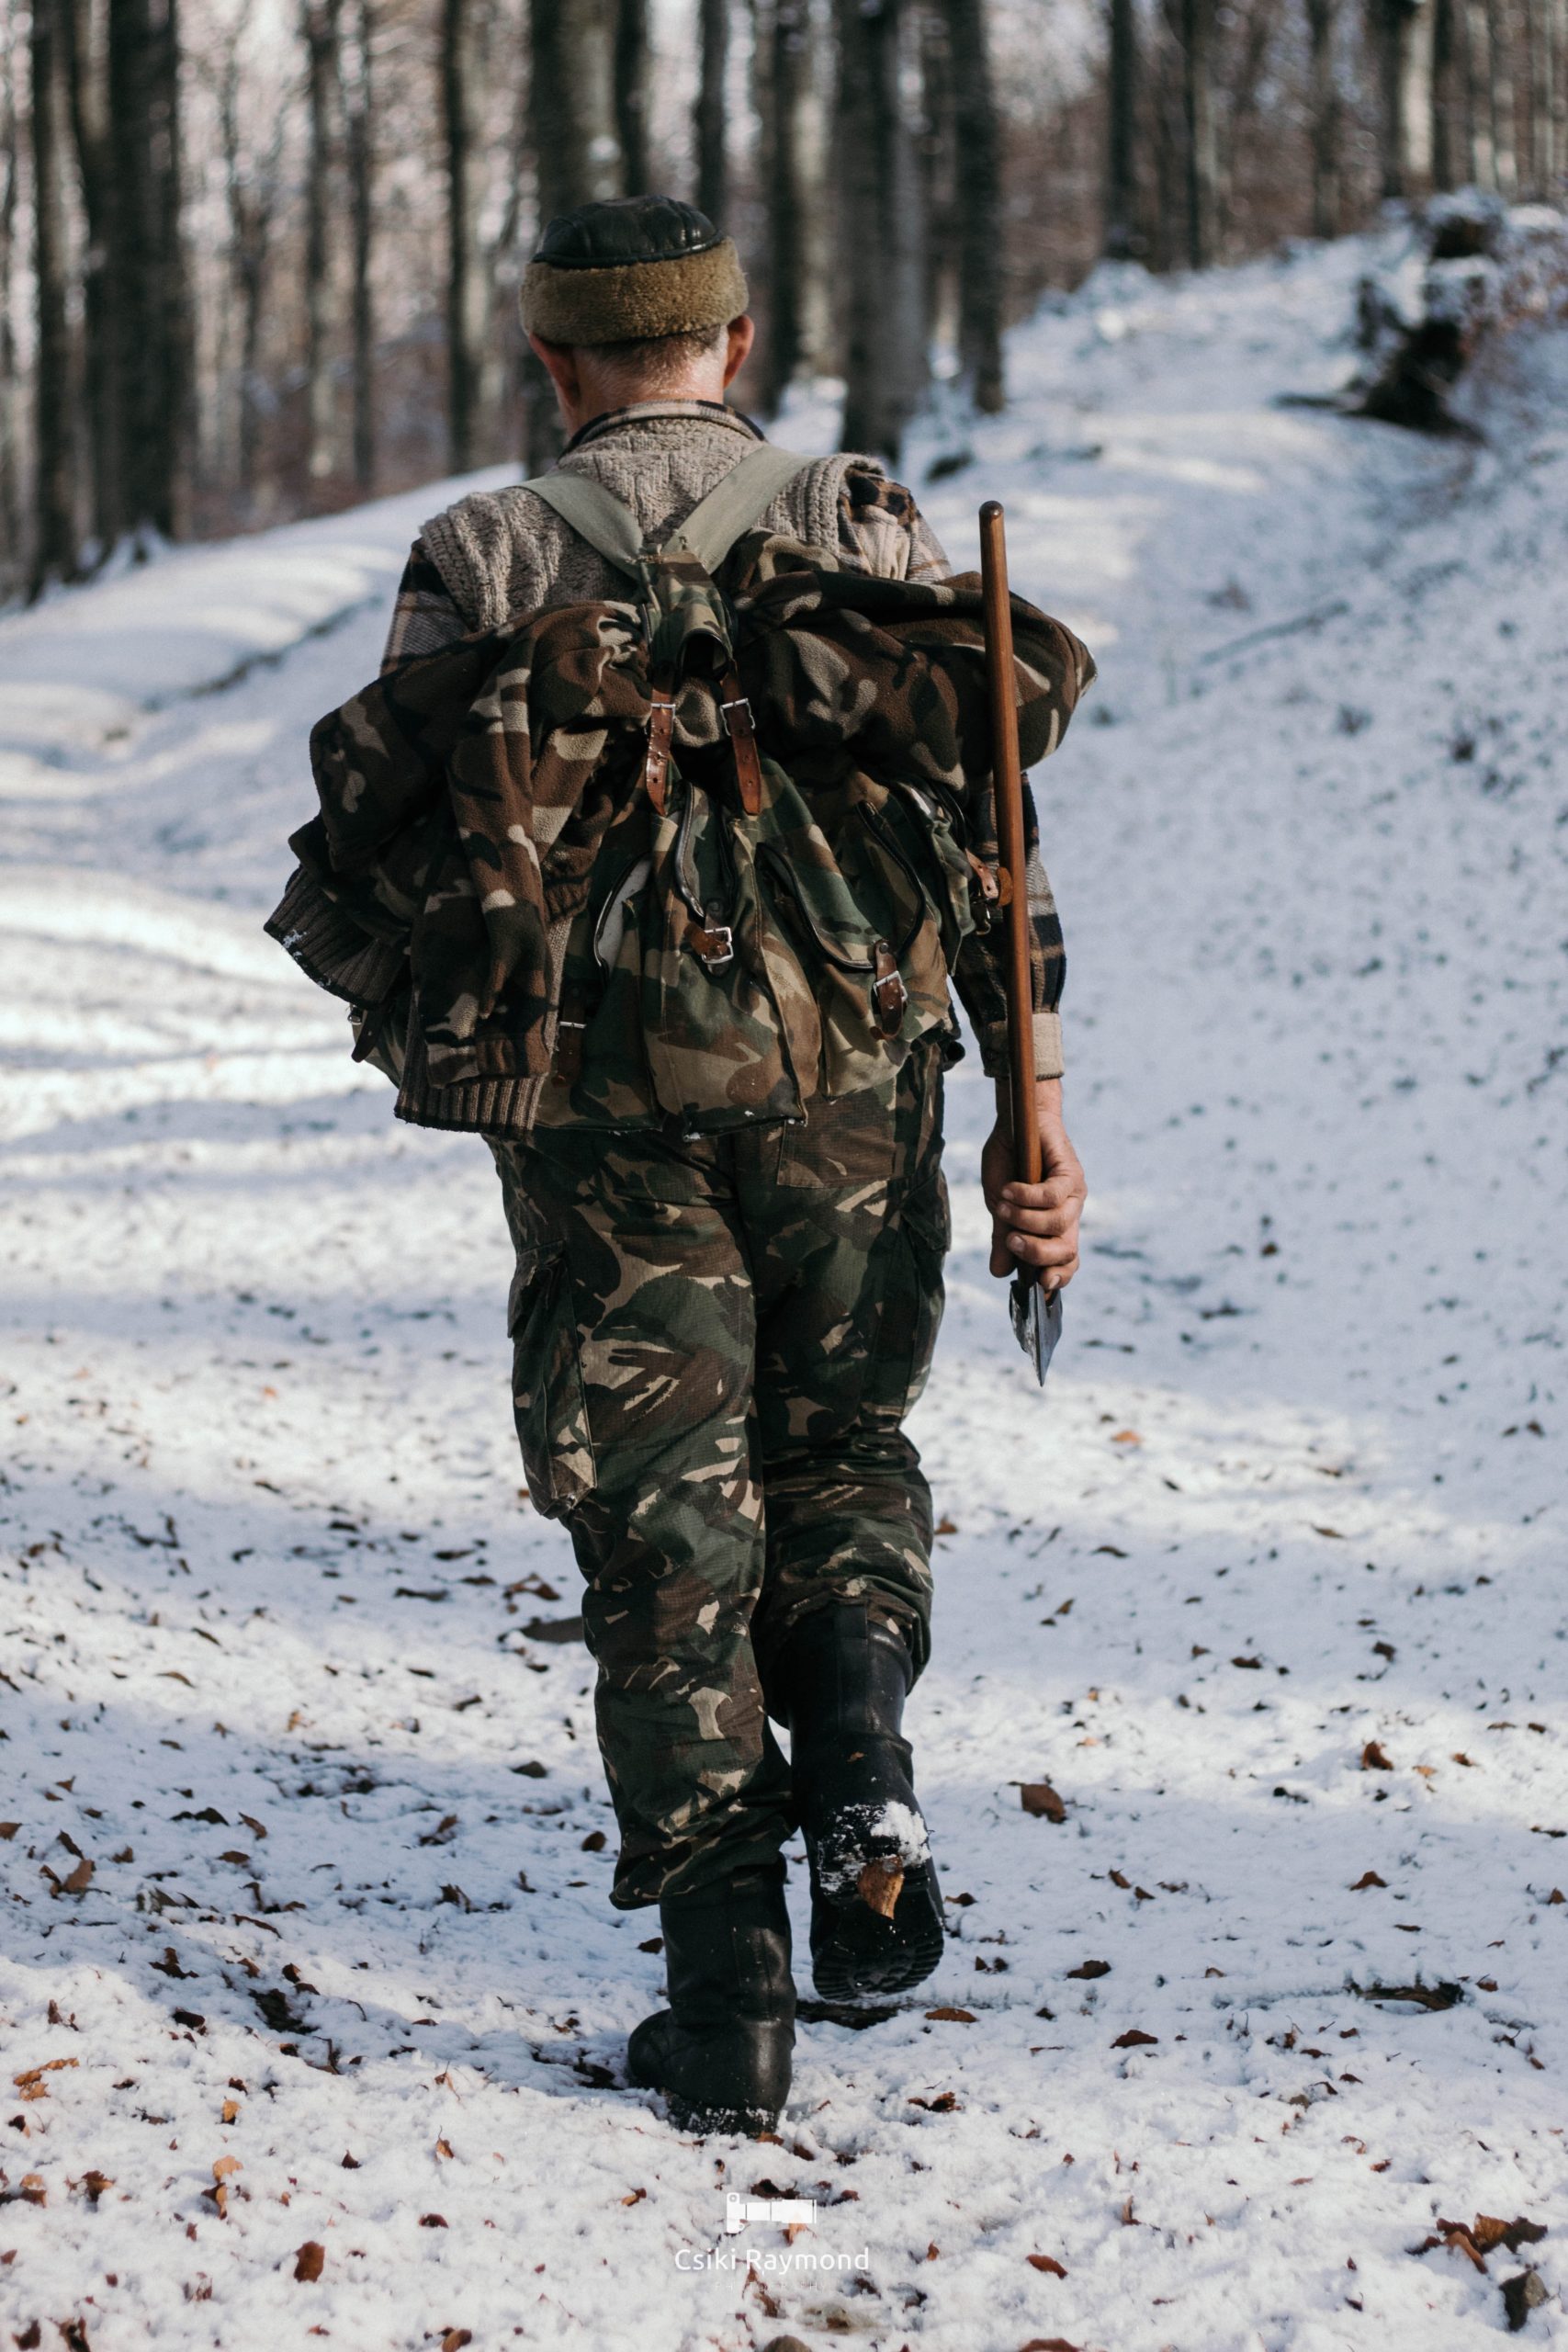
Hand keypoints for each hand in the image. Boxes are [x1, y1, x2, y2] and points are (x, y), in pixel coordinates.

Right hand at [982, 1079, 1085, 1289]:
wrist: (1015, 1120)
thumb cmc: (1009, 1162)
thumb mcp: (999, 1206)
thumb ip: (1003, 1237)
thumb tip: (999, 1273)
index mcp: (1056, 1226)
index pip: (1067, 1263)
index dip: (1057, 1279)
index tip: (1037, 1287)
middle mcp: (1070, 1213)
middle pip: (1067, 1251)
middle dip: (1037, 1253)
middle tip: (1011, 1240)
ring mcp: (1074, 1193)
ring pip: (1058, 1223)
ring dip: (1025, 1220)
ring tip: (1003, 1206)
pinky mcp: (1071, 1172)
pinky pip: (1052, 1196)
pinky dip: (1026, 1197)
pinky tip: (1010, 1190)